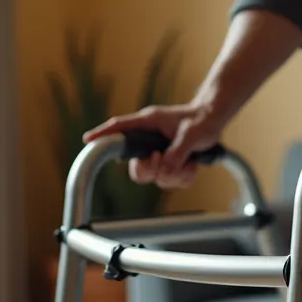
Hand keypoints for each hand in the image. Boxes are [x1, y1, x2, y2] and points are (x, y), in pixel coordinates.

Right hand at [83, 102, 225, 188]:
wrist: (214, 120)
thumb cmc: (202, 119)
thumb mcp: (191, 134)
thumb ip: (178, 152)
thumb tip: (164, 170)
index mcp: (149, 123)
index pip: (120, 128)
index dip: (103, 134)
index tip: (87, 140)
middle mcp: (149, 140)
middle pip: (137, 168)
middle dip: (151, 170)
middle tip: (164, 159)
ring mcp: (158, 153)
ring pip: (157, 178)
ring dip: (176, 174)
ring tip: (191, 160)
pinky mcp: (169, 163)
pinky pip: (171, 181)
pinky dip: (184, 177)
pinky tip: (194, 164)